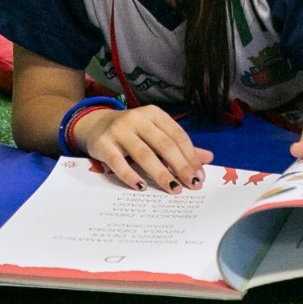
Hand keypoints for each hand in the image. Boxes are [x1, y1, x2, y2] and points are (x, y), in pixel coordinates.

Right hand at [75, 104, 211, 193]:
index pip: (178, 136)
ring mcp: (119, 131)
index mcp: (154, 114)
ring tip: (173, 189)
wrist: (94, 125)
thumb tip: (208, 158)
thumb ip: (179, 145)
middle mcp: (138, 119)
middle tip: (192, 185)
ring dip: (161, 173)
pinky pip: (119, 163)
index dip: (191, 156)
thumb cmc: (132, 132)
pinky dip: (131, 176)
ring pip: (144, 154)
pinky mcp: (103, 145)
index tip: (200, 175)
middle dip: (181, 166)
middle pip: (164, 145)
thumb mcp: (154, 133)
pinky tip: (142, 187)